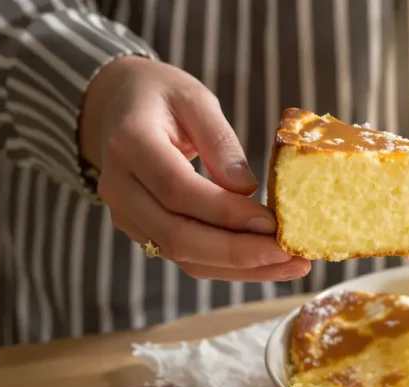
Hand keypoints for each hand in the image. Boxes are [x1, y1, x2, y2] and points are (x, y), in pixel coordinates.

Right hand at [80, 56, 309, 281]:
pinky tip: (267, 264)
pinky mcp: (142, 231)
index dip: (226, 212)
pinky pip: (186, 257)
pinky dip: (228, 266)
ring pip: (183, 255)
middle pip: (177, 235)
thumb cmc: (161, 96)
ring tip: (290, 265)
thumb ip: (220, 141)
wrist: (118, 107)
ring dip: (239, 268)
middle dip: (238, 252)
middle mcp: (120, 187)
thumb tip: (246, 189)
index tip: (272, 223)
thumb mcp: (195, 99)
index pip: (178, 190)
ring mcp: (126, 214)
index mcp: (130, 143)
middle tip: (290, 255)